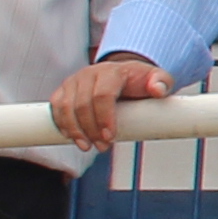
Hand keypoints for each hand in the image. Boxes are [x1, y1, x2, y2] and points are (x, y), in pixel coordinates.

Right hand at [52, 54, 171, 150]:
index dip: (104, 118)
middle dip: (90, 129)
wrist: (125, 75)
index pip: (102, 95)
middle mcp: (89, 74)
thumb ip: (162, 83)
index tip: (110, 137)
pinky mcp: (64, 90)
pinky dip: (61, 124)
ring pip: (65, 107)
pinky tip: (71, 137)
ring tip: (87, 146)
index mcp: (111, 71)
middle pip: (82, 104)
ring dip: (74, 130)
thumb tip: (157, 90)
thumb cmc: (140, 81)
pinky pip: (56, 108)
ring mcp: (74, 81)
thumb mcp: (157, 80)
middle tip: (102, 146)